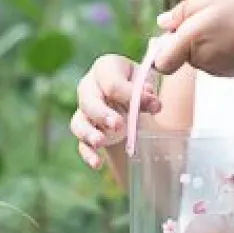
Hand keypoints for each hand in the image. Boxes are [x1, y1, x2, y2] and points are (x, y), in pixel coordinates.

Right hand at [70, 54, 160, 168]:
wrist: (131, 95)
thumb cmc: (138, 84)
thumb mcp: (146, 82)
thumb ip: (148, 91)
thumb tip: (153, 103)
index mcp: (105, 68)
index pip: (112, 82)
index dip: (131, 95)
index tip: (154, 106)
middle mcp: (89, 87)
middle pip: (89, 101)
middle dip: (103, 114)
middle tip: (118, 125)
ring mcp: (84, 111)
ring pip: (79, 122)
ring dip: (89, 133)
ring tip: (100, 143)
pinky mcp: (85, 131)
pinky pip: (81, 143)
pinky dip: (88, 154)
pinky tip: (97, 163)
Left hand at [153, 0, 233, 76]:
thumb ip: (184, 10)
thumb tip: (162, 23)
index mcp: (191, 39)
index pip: (162, 61)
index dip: (164, 45)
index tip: (177, 29)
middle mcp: (201, 60)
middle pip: (181, 52)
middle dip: (191, 34)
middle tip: (216, 13)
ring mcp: (217, 69)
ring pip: (200, 54)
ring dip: (209, 38)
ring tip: (233, 21)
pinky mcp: (232, 72)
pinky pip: (216, 58)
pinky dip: (223, 46)